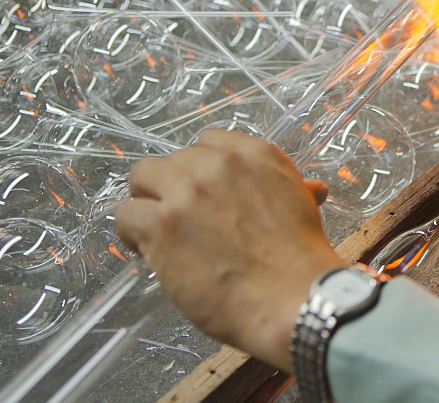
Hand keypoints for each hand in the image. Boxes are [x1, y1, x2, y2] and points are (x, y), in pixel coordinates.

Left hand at [115, 129, 345, 372]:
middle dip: (172, 187)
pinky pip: (125, 214)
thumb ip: (294, 189)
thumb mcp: (302, 208)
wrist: (292, 296)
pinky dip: (131, 233)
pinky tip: (146, 250)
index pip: (208, 141)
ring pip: (142, 178)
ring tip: (156, 232)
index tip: (201, 192)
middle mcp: (217, 165)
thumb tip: (312, 189)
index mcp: (254, 155)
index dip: (200, 169)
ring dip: (147, 203)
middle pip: (172, 160)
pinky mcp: (161, 224)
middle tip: (179, 218)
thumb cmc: (300, 259)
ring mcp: (187, 192)